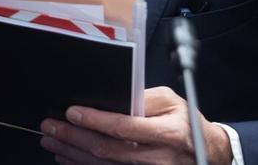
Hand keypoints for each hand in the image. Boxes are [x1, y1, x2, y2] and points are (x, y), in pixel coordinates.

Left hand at [39, 86, 232, 164]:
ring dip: (73, 155)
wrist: (207, 152)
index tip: (72, 113)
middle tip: (51, 127)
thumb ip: (143, 98)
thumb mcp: (171, 101)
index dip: (95, 121)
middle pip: (108, 151)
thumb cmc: (185, 123)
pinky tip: (68, 158)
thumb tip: (112, 98)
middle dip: (74, 139)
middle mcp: (159, 158)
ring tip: (52, 142)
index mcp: (168, 133)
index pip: (125, 127)